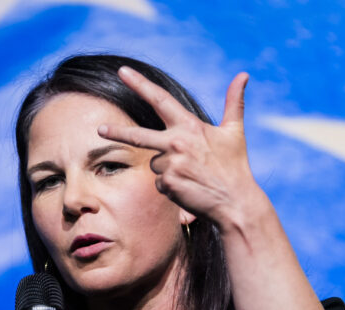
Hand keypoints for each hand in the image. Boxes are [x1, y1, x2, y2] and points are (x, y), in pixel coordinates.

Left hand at [97, 66, 260, 229]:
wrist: (236, 202)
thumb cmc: (235, 166)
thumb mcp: (235, 131)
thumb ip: (235, 102)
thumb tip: (244, 75)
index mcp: (190, 126)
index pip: (160, 100)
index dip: (140, 84)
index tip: (122, 71)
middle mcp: (177, 142)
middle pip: (138, 135)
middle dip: (116, 132)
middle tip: (99, 129)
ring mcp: (171, 164)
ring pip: (155, 164)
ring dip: (168, 170)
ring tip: (191, 176)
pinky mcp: (168, 184)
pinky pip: (160, 184)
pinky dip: (171, 187)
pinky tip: (188, 189)